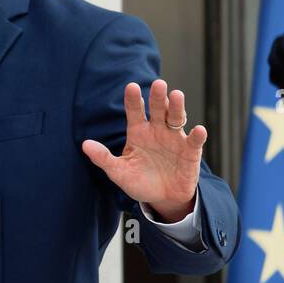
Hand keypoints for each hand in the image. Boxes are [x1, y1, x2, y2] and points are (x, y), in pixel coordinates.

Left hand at [82, 79, 206, 221]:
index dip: (133, 100)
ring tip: (176, 95)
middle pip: (158, 109)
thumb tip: (85, 145)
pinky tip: (198, 130)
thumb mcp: (118, 171)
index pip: (135, 111)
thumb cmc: (139, 181)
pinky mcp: (190, 152)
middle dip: (157, 97)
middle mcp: (157, 131)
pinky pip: (194, 142)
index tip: (131, 86)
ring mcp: (174, 139)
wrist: (162, 198)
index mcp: (138, 132)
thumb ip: (103, 158)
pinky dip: (197, 136)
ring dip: (176, 107)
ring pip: (176, 118)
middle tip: (158, 83)